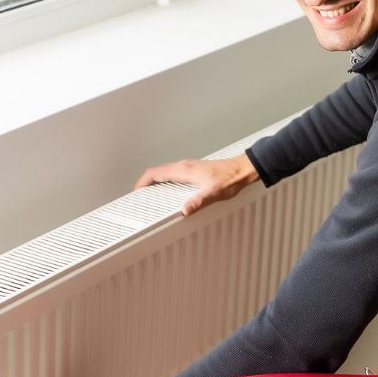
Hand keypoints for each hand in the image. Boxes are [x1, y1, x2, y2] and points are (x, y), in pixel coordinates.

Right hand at [133, 153, 259, 215]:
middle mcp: (183, 166)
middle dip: (145, 184)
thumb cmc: (230, 179)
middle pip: (156, 172)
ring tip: (150, 196)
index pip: (155, 173)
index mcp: (184, 170)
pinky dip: (164, 182)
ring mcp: (188, 167)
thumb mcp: (214, 193)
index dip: (142, 182)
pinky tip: (169, 193)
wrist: (242, 169)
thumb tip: (185, 210)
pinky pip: (172, 174)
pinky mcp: (193, 170)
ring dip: (154, 182)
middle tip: (139, 197)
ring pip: (164, 173)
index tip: (135, 192)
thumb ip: (199, 201)